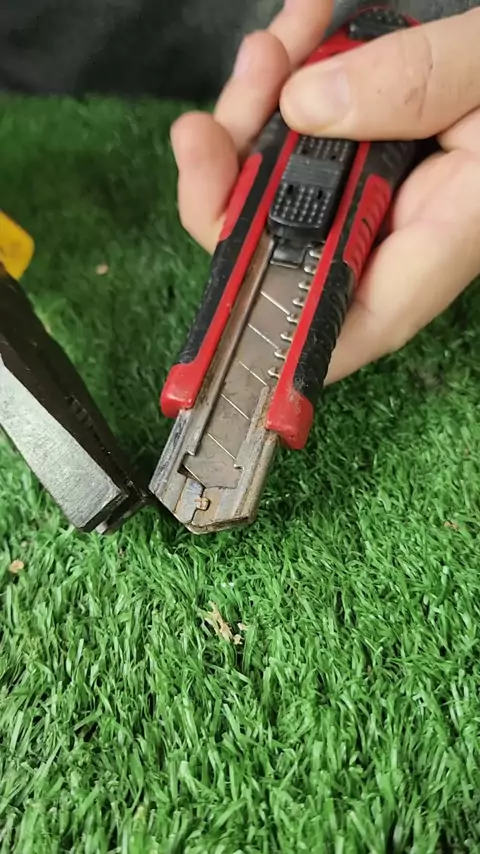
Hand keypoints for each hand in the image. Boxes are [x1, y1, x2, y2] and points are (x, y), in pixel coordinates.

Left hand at [171, 4, 479, 383]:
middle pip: (290, 246)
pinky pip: (307, 129)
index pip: (356, 319)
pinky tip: (301, 26)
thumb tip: (306, 108)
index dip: (282, 335)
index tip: (218, 308)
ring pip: (283, 182)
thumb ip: (421, 82)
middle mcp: (402, 226)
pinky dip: (290, 78)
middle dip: (233, 188)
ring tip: (273, 48)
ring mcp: (380, 187)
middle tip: (211, 126)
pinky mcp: (369, 143)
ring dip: (256, 116)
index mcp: (446, 234)